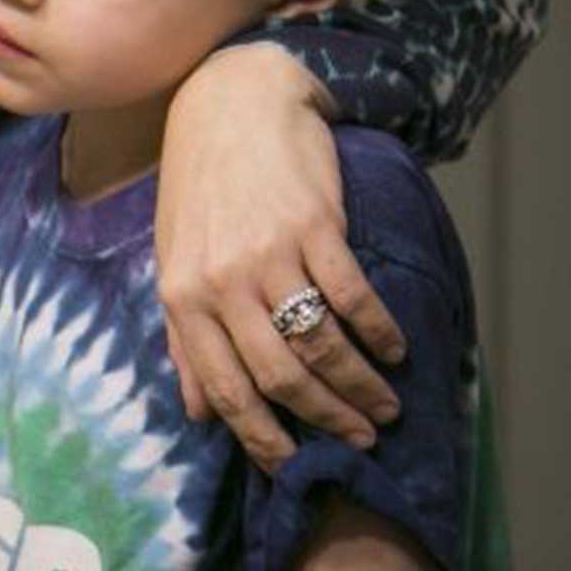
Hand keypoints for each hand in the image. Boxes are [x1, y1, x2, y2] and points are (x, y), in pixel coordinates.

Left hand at [155, 43, 406, 470]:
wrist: (232, 103)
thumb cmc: (200, 188)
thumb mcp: (174, 259)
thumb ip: (184, 338)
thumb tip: (195, 413)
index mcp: (182, 297)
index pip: (224, 390)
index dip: (263, 438)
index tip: (294, 467)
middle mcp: (221, 282)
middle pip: (279, 377)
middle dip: (324, 418)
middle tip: (360, 438)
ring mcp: (268, 254)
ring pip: (320, 344)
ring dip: (360, 384)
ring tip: (385, 403)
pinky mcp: (314, 226)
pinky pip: (353, 296)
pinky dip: (380, 331)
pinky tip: (396, 348)